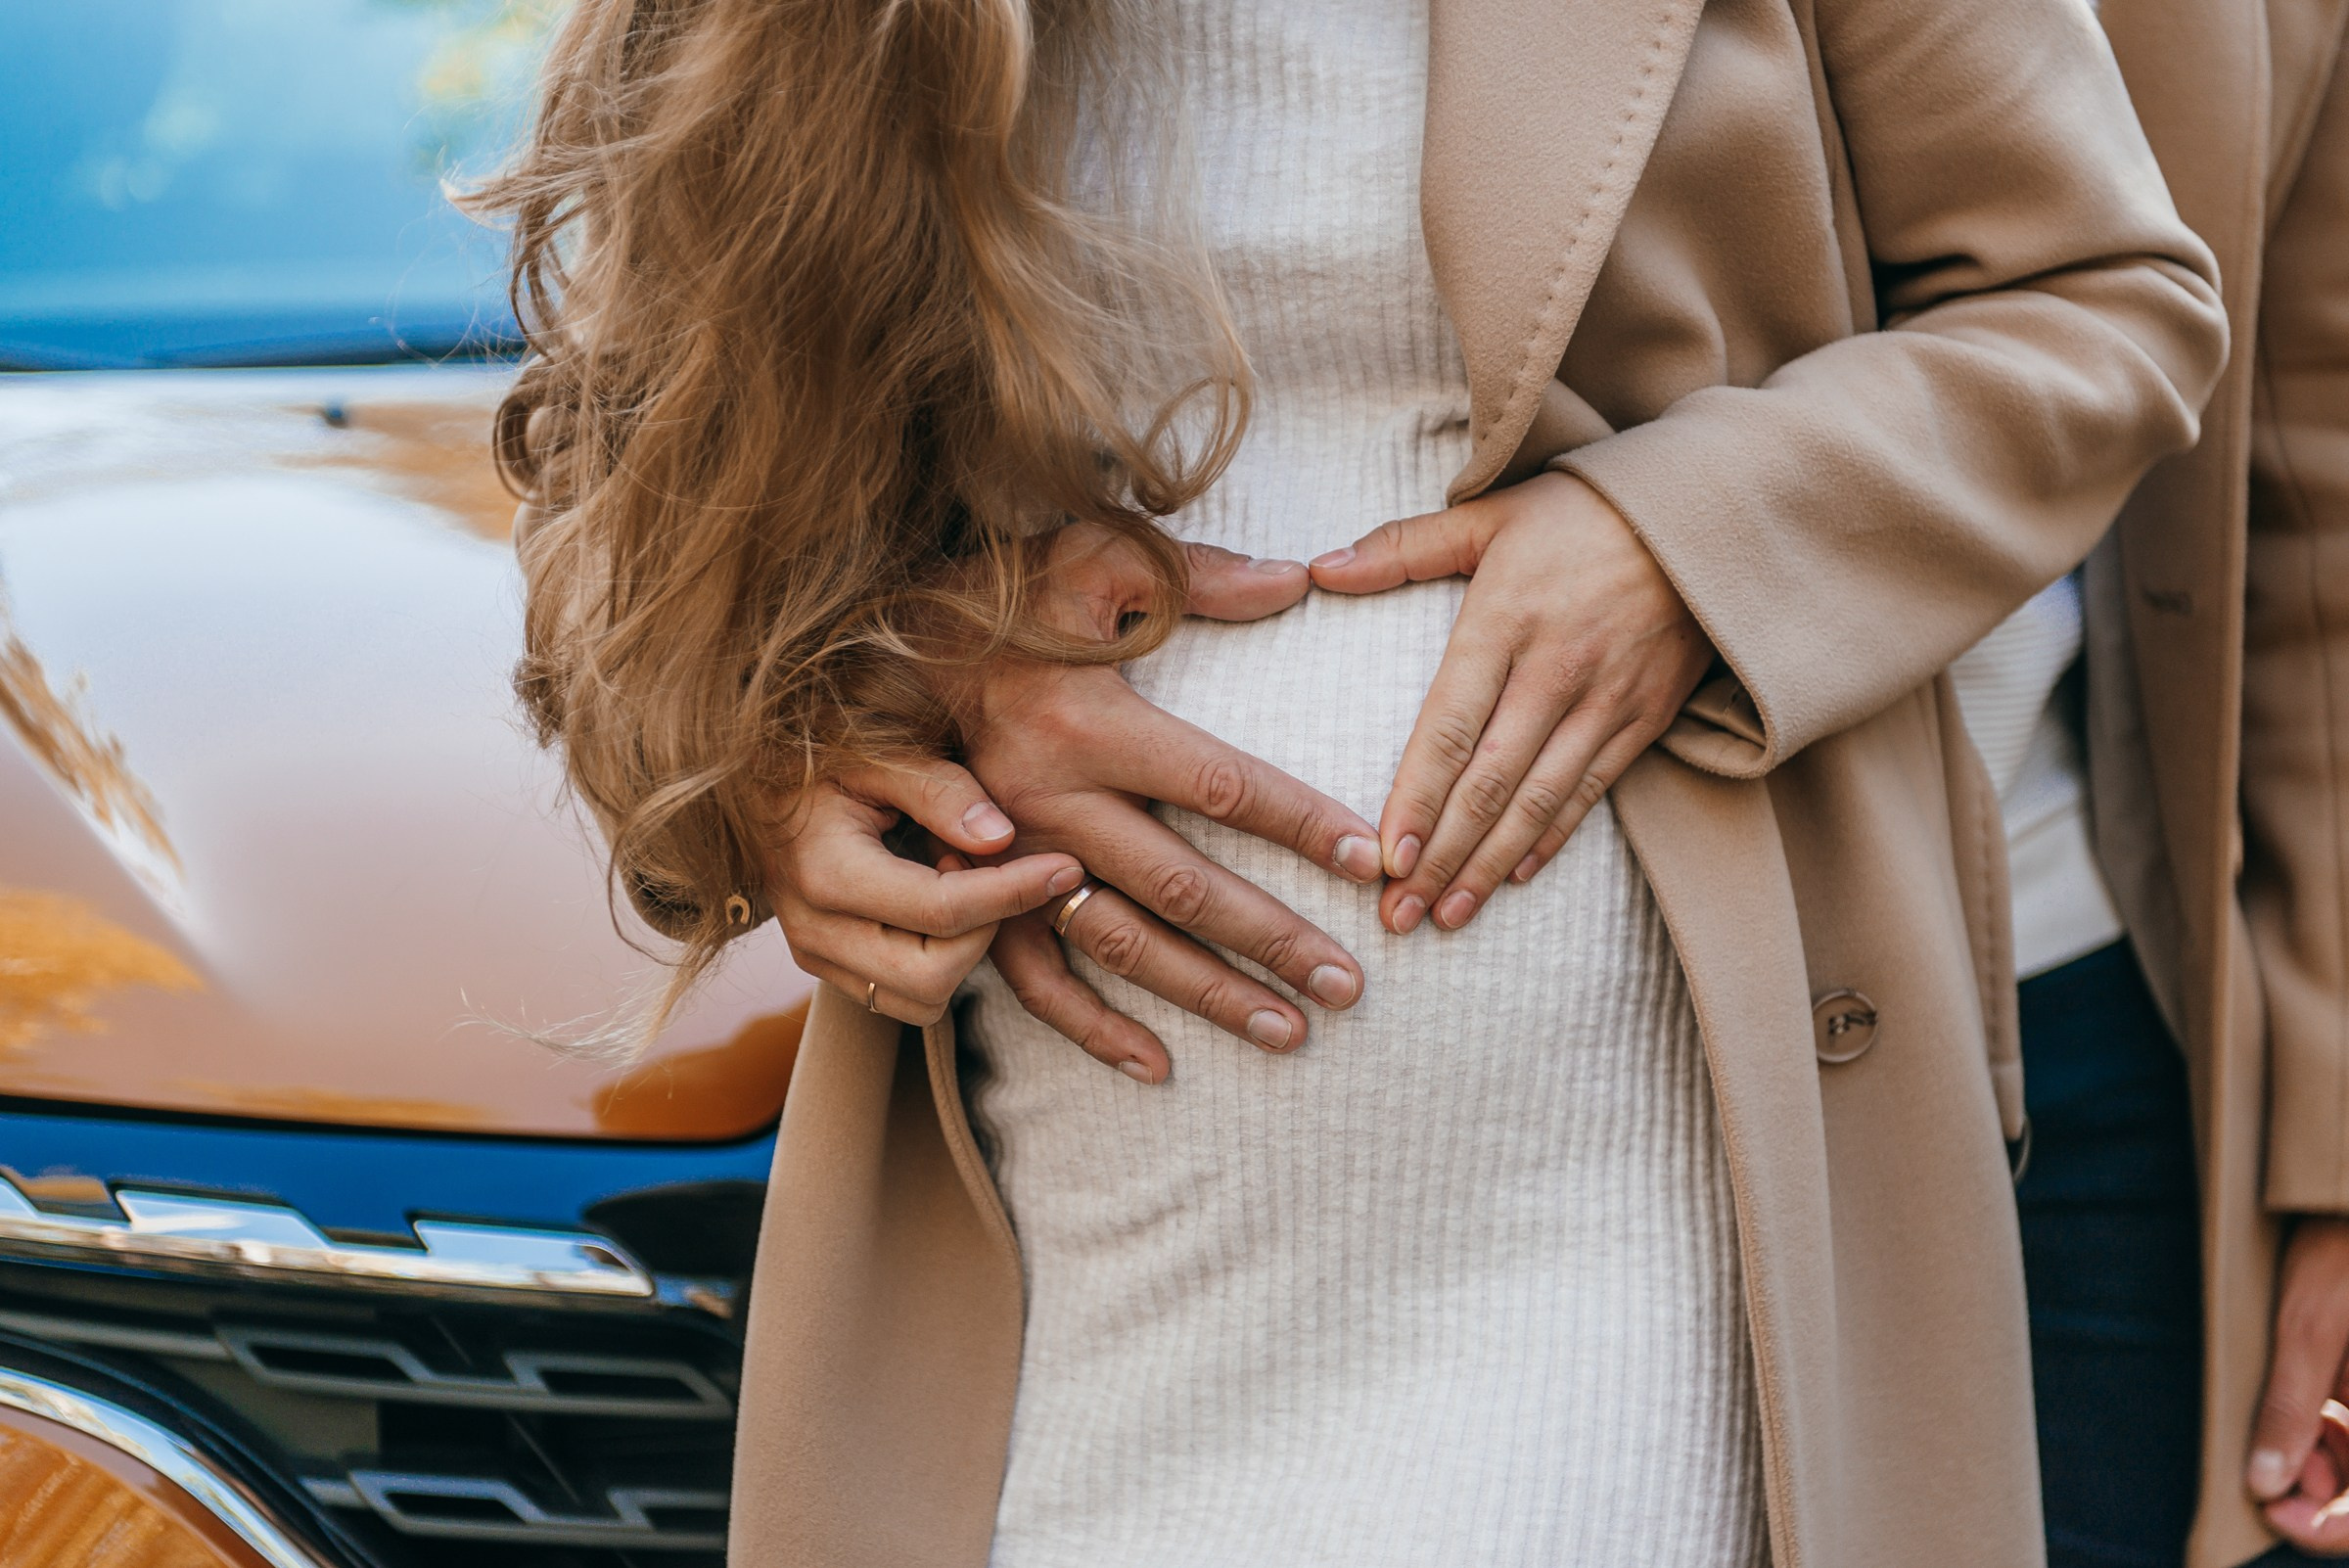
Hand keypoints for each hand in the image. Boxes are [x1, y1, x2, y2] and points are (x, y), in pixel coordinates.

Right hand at [759, 760, 1083, 1025]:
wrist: (750, 781)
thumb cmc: (820, 754)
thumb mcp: (878, 751)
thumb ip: (939, 789)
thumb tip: (1000, 838)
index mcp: (824, 873)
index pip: (942, 911)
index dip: (1013, 891)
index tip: (1064, 865)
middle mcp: (813, 930)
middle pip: (933, 977)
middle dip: (986, 932)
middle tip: (992, 869)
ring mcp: (815, 956)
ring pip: (921, 1002)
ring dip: (963, 955)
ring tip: (959, 884)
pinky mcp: (826, 967)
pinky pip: (900, 998)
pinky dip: (939, 964)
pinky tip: (939, 907)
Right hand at [957, 528, 1381, 1083]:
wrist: (875, 649)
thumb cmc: (1001, 602)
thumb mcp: (1089, 560)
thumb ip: (1194, 576)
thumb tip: (1294, 580)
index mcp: (1088, 724)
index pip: (1221, 785)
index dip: (1301, 825)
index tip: (1369, 861)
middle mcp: (1050, 802)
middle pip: (1185, 886)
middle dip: (1273, 940)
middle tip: (1349, 985)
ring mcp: (1011, 861)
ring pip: (1124, 945)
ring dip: (1207, 994)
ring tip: (1288, 1031)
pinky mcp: (978, 895)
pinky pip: (1035, 980)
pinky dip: (1094, 1029)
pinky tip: (1159, 1066)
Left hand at [1310, 471, 1712, 934]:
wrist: (1705, 511)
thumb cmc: (1584, 510)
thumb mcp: (1490, 514)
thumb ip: (1403, 547)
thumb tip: (1318, 570)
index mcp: (1505, 622)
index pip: (1450, 729)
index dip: (1416, 799)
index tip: (1383, 858)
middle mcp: (1555, 671)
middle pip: (1489, 784)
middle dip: (1440, 858)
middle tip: (1398, 917)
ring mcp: (1605, 700)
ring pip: (1538, 803)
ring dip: (1488, 867)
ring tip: (1446, 916)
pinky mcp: (1644, 718)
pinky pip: (1589, 793)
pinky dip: (1550, 840)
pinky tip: (1512, 877)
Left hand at [2248, 1217, 2348, 1551]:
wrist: (2347, 1203)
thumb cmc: (2342, 1247)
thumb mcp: (2310, 1325)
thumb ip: (2292, 1405)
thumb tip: (2268, 1481)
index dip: (2331, 1529)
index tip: (2277, 1514)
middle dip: (2320, 1494)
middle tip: (2268, 1481)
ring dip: (2321, 1466)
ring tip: (2278, 1448)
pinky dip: (2326, 1434)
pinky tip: (2302, 1420)